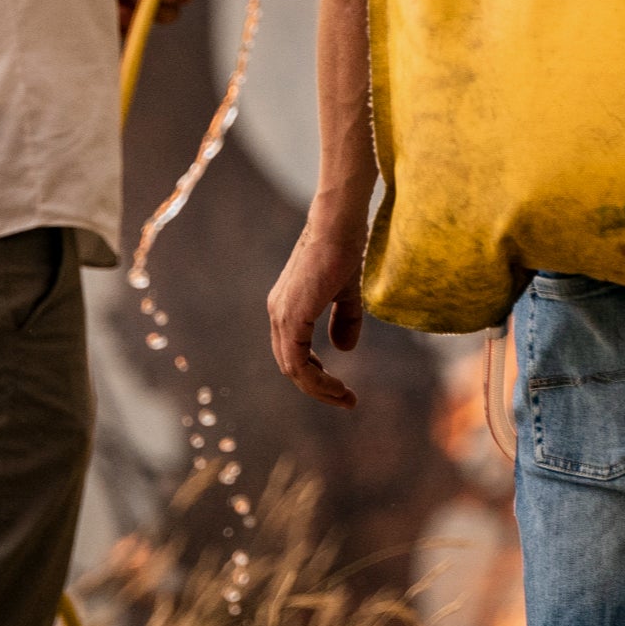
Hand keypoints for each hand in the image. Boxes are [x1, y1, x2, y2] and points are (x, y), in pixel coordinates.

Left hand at [268, 214, 367, 409]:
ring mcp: (281, 316)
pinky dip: (317, 381)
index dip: (316, 374)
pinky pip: (298, 363)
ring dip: (319, 389)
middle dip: (318, 387)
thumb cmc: (344, 248)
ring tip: (345, 398)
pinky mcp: (292, 318)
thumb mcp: (346, 290)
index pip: (294, 352)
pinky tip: (338, 386)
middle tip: (345, 400)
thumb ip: (344, 319)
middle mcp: (278, 313)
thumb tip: (344, 350)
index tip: (341, 387)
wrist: (338, 225)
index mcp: (287, 306)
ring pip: (293, 369)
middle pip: (291, 365)